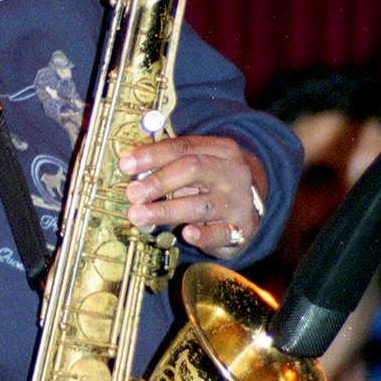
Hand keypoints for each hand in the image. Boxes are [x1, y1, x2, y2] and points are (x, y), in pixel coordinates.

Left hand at [119, 135, 264, 257]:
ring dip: (166, 210)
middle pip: (193, 170)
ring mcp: (239, 201)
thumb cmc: (213, 183)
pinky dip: (203, 234)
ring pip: (200, 205)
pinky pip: (220, 233)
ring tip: (138, 215)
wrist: (254, 205)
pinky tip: (186, 233)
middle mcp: (232, 172)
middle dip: (158, 181)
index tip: (125, 165)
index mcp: (220, 150)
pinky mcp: (242, 228)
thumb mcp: (198, 166)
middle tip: (132, 193)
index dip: (152, 155)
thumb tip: (133, 170)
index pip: (183, 146)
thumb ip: (170, 165)